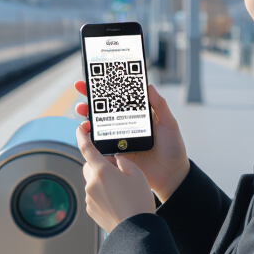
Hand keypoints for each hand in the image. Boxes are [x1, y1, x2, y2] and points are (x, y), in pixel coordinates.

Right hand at [74, 81, 189, 201]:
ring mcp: (119, 139)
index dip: (109, 88)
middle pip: (105, 110)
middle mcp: (126, 125)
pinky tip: (84, 129)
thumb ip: (160, 105)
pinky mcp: (115, 154)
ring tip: (81, 108)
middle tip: (81, 87)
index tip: (97, 77)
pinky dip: (89, 136)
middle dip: (91, 98)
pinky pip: (99, 143)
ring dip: (87, 115)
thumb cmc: (173, 148)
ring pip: (99, 125)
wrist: (171, 175)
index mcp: (138, 116)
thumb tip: (149, 86)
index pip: (121, 98)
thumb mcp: (169, 123)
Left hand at [76, 121, 154, 231]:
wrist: (135, 231)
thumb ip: (123, 162)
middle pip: (90, 166)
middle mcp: (91, 183)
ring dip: (102, 181)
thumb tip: (114, 159)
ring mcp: (89, 198)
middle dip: (99, 165)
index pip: (87, 149)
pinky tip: (117, 202)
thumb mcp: (137, 175)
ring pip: (92, 182)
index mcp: (102, 171)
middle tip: (116, 170)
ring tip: (121, 191)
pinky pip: (94, 196)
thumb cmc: (139, 201)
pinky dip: (102, 194)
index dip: (82, 136)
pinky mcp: (90, 210)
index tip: (79, 129)